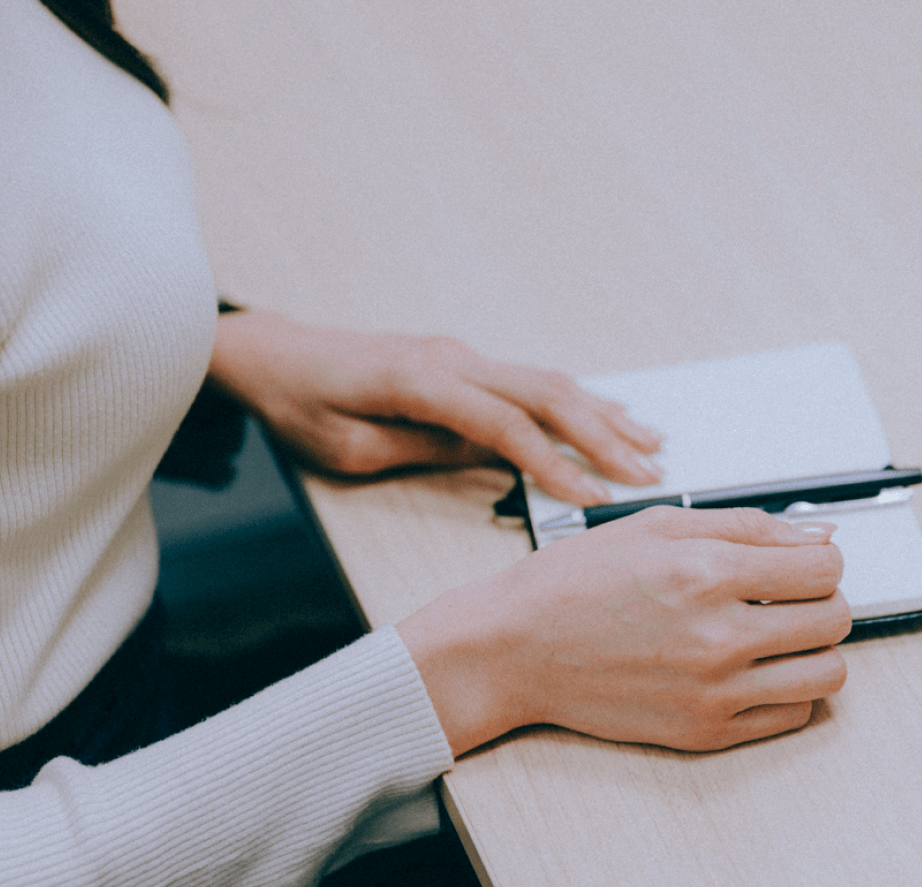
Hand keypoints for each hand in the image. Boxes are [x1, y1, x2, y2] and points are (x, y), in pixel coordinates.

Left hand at [207, 310, 662, 504]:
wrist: (271, 353)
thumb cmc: (297, 403)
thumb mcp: (345, 448)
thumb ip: (420, 450)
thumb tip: (486, 459)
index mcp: (421, 381)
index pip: (505, 425)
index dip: (554, 464)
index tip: (594, 499)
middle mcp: (451, 359)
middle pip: (544, 394)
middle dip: (602, 436)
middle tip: (649, 473)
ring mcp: (459, 355)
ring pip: (546, 381)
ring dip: (601, 415)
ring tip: (650, 445)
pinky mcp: (460, 362)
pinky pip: (528, 381)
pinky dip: (575, 401)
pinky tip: (609, 415)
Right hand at [398, 507, 853, 753]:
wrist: (514, 650)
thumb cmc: (575, 582)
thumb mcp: (657, 526)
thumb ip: (747, 526)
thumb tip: (821, 536)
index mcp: (707, 571)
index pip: (825, 566)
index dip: (820, 559)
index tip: (799, 564)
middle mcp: (718, 635)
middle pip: (835, 619)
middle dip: (821, 601)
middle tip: (787, 598)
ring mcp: (714, 691)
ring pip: (828, 675)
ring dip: (815, 650)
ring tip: (778, 637)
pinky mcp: (705, 731)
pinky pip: (793, 715)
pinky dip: (789, 691)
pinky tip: (754, 670)